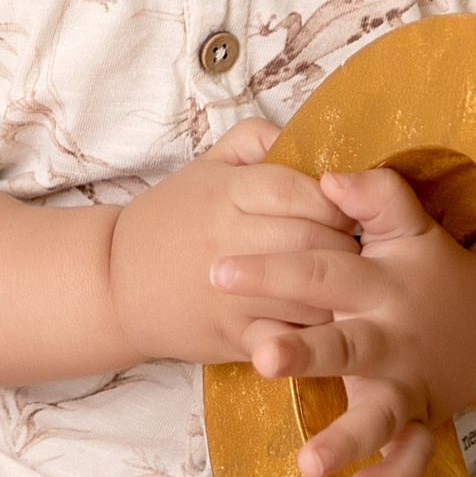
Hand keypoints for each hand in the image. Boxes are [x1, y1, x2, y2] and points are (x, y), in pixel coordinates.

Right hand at [104, 119, 366, 370]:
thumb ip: (256, 140)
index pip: (298, 190)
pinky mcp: (234, 336)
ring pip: (310, 292)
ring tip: (352, 283)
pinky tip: (326, 323)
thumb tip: (307, 138)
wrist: (114, 283)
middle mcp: (229, 240)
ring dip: (342, 290)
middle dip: (347, 243)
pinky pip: (291, 338)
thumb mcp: (205, 166)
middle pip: (311, 240)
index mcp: (226, 193)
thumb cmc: (170, 220)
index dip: (335, 198)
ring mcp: (232, 292)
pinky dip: (315, 333)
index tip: (348, 206)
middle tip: (361, 245)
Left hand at [220, 166, 475, 476]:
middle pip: (345, 344)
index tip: (219, 271)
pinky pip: (413, 454)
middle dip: (304, 351)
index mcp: (380, 284)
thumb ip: (377, 197)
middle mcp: (392, 336)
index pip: (321, 271)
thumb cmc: (433, 271)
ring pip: (378, 414)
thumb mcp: (412, 227)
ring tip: (308, 464)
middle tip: (263, 355)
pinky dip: (393, 475)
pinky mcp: (423, 418)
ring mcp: (409, 383)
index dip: (272, 270)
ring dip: (345, 437)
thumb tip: (331, 178)